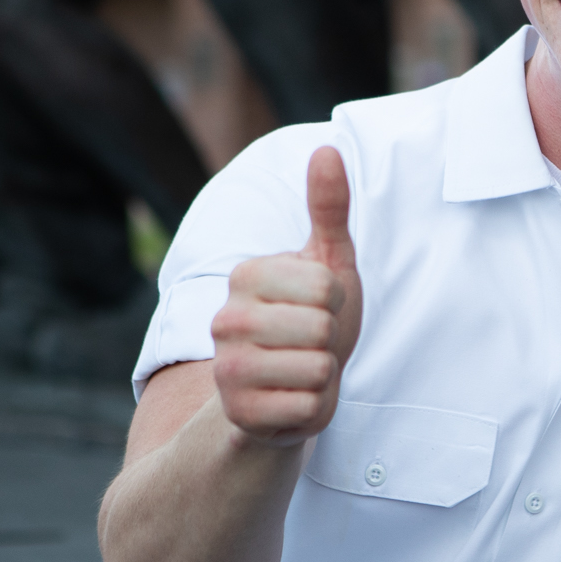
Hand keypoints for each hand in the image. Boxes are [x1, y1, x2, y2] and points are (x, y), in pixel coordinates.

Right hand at [210, 146, 363, 445]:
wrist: (285, 389)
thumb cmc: (312, 318)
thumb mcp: (328, 261)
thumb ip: (328, 206)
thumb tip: (327, 146)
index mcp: (245, 275)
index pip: (326, 286)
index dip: (335, 300)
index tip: (318, 307)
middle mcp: (225, 320)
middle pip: (321, 327)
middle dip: (330, 339)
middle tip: (311, 344)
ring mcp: (227, 370)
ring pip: (318, 368)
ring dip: (324, 374)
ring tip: (303, 370)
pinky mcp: (240, 415)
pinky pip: (310, 408)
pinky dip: (315, 408)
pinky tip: (294, 400)